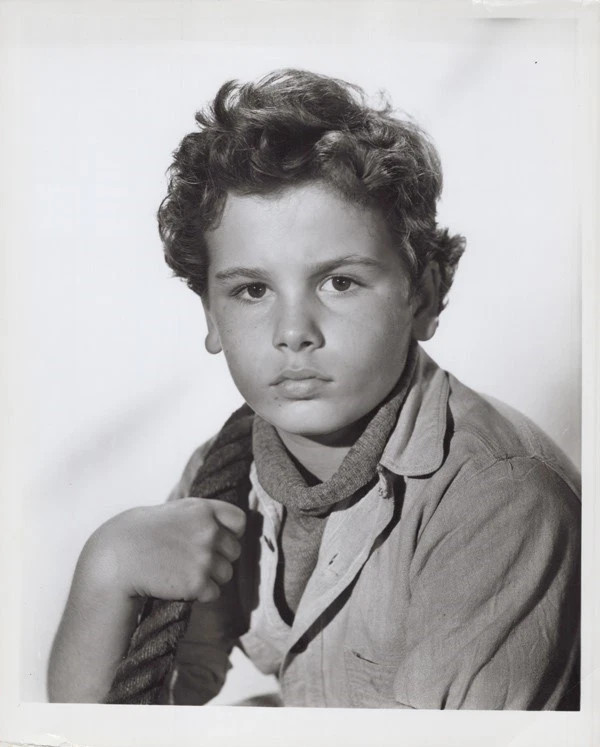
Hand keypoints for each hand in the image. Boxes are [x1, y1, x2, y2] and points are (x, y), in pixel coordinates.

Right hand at [82, 498, 245, 603]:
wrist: (117, 558)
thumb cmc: (142, 533)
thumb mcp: (175, 511)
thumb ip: (201, 517)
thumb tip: (230, 526)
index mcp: (203, 509)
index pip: (240, 521)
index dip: (232, 532)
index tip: (218, 539)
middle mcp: (209, 531)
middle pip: (234, 551)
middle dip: (219, 558)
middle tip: (191, 560)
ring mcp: (204, 557)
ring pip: (226, 574)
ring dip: (210, 577)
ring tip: (182, 572)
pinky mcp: (197, 582)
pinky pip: (214, 593)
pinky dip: (200, 594)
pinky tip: (179, 585)